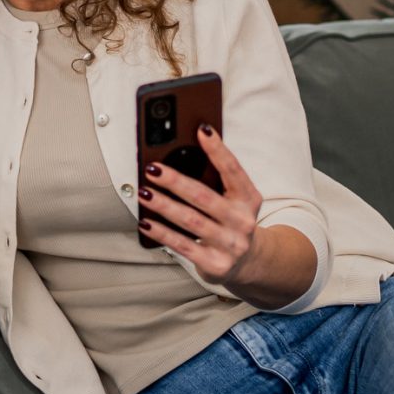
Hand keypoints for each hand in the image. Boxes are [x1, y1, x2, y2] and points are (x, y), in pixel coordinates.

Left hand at [138, 124, 261, 286]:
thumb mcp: (235, 200)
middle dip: (175, 181)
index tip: (201, 130)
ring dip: (164, 206)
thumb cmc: (233, 222)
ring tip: (144, 193)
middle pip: (204, 197)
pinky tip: (146, 222)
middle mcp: (243, 221)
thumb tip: (184, 153)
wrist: (249, 262)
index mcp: (249, 199)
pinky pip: (183, 245)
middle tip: (153, 169)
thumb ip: (217, 180)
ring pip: (191, 221)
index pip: (233, 170)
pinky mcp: (215, 263)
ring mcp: (230, 244)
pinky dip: (162, 233)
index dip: (218, 149)